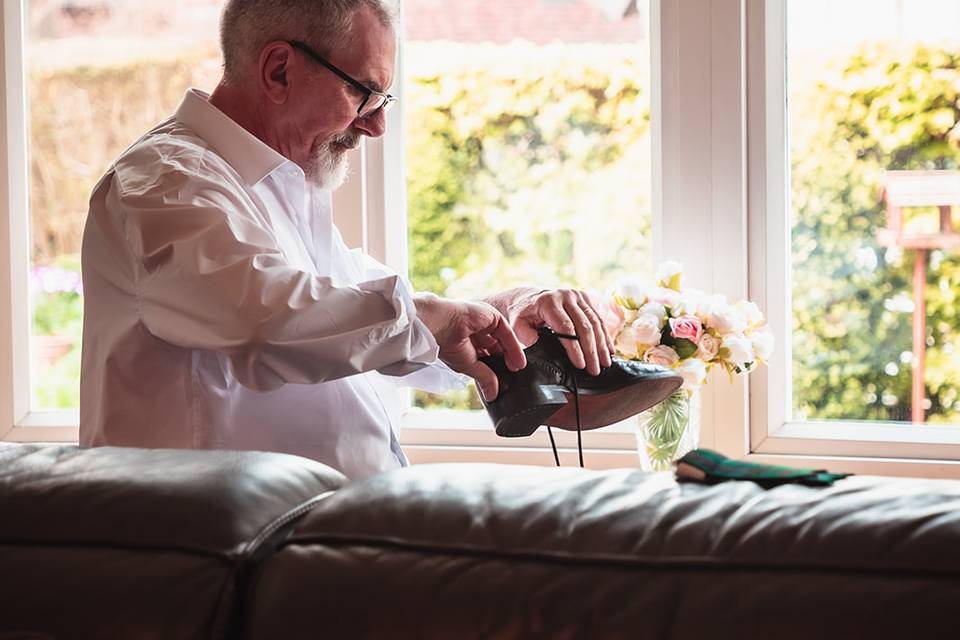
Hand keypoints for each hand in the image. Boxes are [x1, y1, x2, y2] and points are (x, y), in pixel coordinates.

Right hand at [414, 294, 525, 400]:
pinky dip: (514, 347)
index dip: (494, 368)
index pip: (484, 356)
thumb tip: (492, 396)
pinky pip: (506, 333)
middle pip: (496, 348)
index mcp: (465, 343)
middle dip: (505, 361)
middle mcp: (475, 332)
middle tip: (513, 375)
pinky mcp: (492, 316)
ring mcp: (484, 323)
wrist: (441, 324)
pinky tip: (518, 361)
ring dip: (512, 356)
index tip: (502, 381)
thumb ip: (484, 378)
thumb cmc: (446, 343)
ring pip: (503, 341)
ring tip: (517, 369)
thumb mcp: (468, 366)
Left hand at [486, 287, 614, 375]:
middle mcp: (565, 295)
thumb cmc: (522, 316)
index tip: (580, 366)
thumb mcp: (518, 326)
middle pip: (584, 326)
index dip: (575, 348)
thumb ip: (528, 338)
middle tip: (595, 370)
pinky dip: (604, 335)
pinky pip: (598, 318)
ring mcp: (577, 295)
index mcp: (548, 302)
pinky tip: (609, 350)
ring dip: (601, 345)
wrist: (527, 299)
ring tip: (605, 364)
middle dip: (591, 351)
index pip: (566, 328)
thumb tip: (542, 350)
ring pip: (595, 322)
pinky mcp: (585, 298)